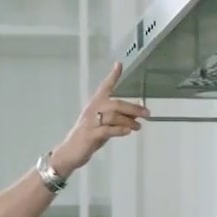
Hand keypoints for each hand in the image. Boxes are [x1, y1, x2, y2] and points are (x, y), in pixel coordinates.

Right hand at [49, 62, 149, 176]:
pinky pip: (107, 130)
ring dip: (129, 121)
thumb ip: (117, 118)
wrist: (70, 152)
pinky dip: (119, 130)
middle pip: (115, 104)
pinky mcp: (90, 135)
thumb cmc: (88, 137)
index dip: (112, 76)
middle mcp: (92, 110)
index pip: (105, 87)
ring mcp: (90, 123)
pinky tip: (128, 131)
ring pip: (113, 116)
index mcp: (94, 105)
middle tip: (146, 112)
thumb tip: (136, 114)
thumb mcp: (104, 125)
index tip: (119, 65)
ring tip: (138, 126)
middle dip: (133, 107)